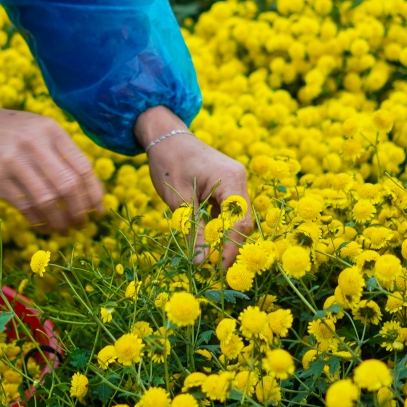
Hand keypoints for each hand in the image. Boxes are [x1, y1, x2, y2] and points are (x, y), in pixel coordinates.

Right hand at [0, 97, 103, 232]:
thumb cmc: (9, 132)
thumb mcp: (37, 129)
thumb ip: (60, 151)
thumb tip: (89, 190)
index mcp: (50, 130)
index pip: (82, 166)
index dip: (94, 193)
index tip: (98, 211)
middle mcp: (34, 143)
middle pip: (68, 185)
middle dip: (80, 211)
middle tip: (82, 225)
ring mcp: (13, 161)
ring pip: (48, 200)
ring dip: (60, 221)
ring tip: (65, 230)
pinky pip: (25, 206)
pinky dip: (38, 220)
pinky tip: (43, 225)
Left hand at [136, 106, 252, 264]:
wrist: (165, 137)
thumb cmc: (169, 163)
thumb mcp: (178, 200)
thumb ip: (193, 230)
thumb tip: (201, 261)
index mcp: (230, 179)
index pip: (240, 220)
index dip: (232, 247)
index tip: (221, 269)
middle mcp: (238, 179)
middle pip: (241, 220)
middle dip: (229, 244)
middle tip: (216, 268)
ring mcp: (234, 181)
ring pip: (235, 216)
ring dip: (222, 235)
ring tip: (209, 256)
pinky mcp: (226, 184)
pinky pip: (227, 210)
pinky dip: (218, 224)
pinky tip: (205, 236)